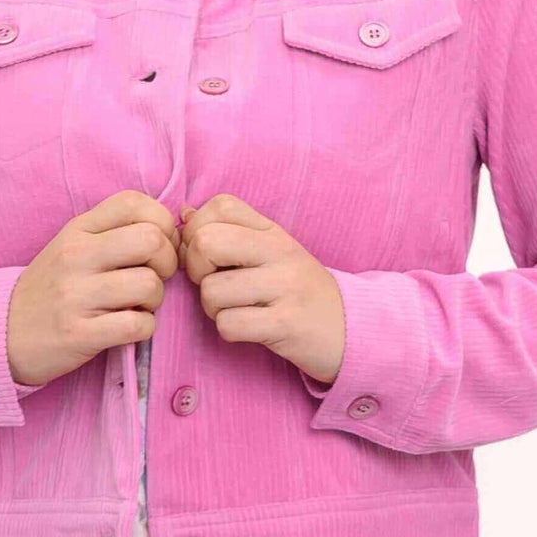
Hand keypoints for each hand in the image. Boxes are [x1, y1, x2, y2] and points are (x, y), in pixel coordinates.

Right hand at [6, 190, 181, 386]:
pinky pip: (138, 325)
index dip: (161, 221)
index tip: (157, 245)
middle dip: (167, 262)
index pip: (134, 202)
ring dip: (155, 300)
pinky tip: (129, 327)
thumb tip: (173, 231)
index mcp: (78, 229)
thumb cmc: (51, 287)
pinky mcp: (79, 334)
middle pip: (152, 240)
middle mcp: (76, 255)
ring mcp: (75, 295)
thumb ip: (115, 232)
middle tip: (154, 277)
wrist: (1, 331)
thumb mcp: (73, 246)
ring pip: (149, 284)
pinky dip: (144, 328)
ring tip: (136, 305)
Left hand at [177, 193, 344, 385]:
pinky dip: (229, 331)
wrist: (352, 329)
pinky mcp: (286, 323)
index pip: (221, 206)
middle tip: (213, 284)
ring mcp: (286, 286)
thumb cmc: (299, 291)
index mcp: (273, 231)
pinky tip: (248, 329)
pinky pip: (229, 324)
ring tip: (236, 310)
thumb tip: (184, 214)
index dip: (198, 231)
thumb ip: (230, 232)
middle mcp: (281, 251)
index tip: (209, 256)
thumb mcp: (271, 252)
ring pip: (212, 290)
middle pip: (207, 243)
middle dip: (196, 269)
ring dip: (212, 309)